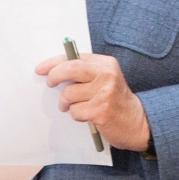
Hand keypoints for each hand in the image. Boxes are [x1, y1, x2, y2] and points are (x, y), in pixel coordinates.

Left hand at [35, 50, 151, 151]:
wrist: (137, 122)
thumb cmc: (115, 100)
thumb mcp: (106, 78)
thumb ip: (86, 71)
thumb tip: (55, 69)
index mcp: (106, 64)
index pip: (74, 58)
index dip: (53, 62)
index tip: (41, 69)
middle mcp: (106, 75)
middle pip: (70, 69)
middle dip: (54, 76)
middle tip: (50, 84)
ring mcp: (104, 93)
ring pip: (68, 94)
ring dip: (66, 103)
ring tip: (75, 106)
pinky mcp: (100, 111)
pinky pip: (75, 111)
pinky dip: (76, 115)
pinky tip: (87, 116)